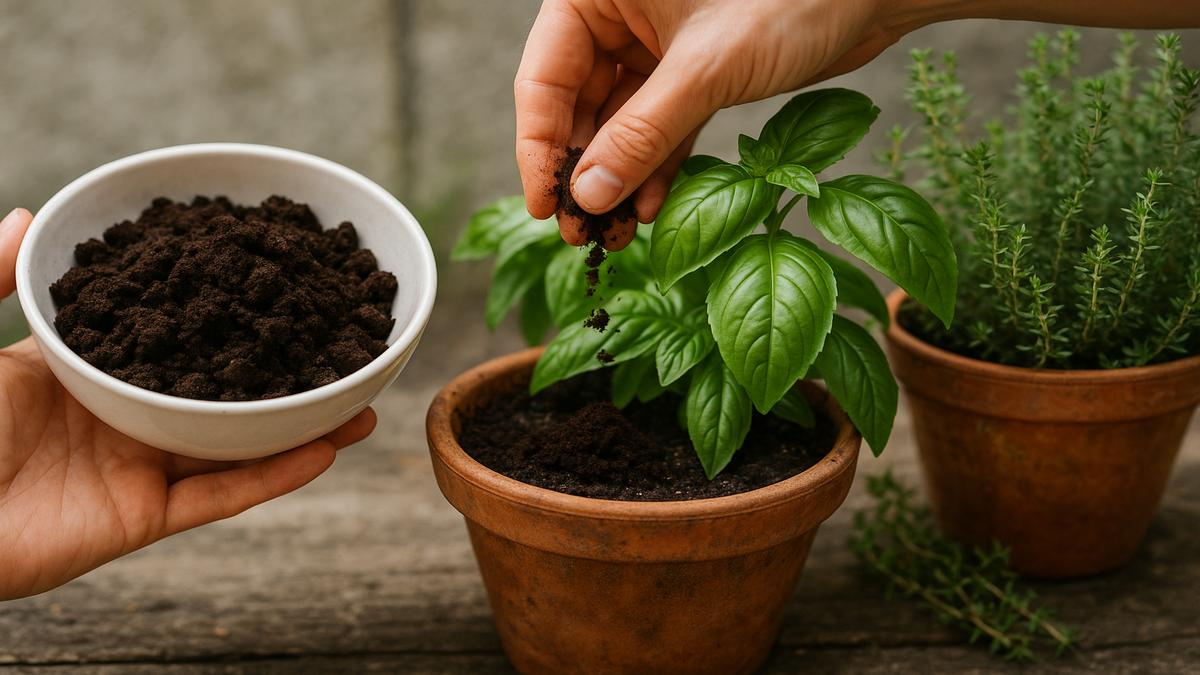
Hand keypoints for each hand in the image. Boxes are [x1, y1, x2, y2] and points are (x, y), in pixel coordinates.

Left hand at [0, 208, 376, 599]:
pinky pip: (221, 496)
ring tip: (363, 401)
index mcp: (87, 372)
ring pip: (238, 443)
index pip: (171, 336)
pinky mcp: (142, 519)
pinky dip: (274, 476)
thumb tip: (33, 211)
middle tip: (339, 342)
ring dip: (303, 424)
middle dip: (283, 369)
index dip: (224, 312)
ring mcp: (137, 470)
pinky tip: (325, 448)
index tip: (274, 285)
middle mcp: (123, 417)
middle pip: (221, 390)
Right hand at [515, 0, 929, 248]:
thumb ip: (643, 134)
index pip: (544, 78)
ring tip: (615, 235)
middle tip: (581, 233)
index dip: (540, 148)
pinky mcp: (693, 69)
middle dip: (584, 173)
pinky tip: (650, 208)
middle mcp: (620, 13)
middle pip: (577, 105)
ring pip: (619, 121)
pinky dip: (655, 165)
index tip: (546, 206)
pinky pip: (659, 124)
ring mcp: (655, 43)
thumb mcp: (706, 71)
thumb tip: (589, 195)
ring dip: (618, 178)